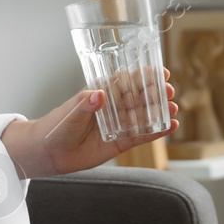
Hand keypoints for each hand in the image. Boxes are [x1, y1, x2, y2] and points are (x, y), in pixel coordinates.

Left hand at [9, 67, 178, 176]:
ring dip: (160, 112)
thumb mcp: (71, 113)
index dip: (143, 76)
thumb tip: (98, 96)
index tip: (159, 71)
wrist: (49, 152)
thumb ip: (85, 105)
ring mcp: (118, 125)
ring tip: (174, 109)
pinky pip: (141, 136)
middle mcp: (114, 107)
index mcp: (102, 94)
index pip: (126, 81)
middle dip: (156, 93)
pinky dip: (156, 131)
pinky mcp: (120, 143)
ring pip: (144, 116)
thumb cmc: (57, 127)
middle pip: (140, 98)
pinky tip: (170, 126)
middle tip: (170, 91)